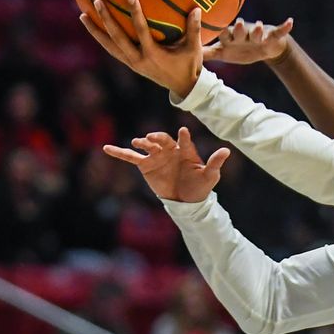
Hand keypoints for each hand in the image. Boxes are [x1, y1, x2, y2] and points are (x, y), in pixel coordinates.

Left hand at [80, 0, 203, 98]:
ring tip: (82, 15)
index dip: (135, 14)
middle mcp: (138, 60)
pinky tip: (95, 26)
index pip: (141, 31)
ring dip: (96, 31)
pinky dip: (103, 38)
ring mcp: (132, 63)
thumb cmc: (190, 65)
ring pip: (109, 46)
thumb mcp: (194, 49)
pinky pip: (112, 49)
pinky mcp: (130, 64)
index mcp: (153, 55)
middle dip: (106, 20)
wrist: (183, 87)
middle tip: (97, 2)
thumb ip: (194, 29)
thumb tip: (197, 9)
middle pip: (117, 38)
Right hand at [104, 127, 229, 203]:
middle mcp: (169, 149)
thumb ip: (215, 163)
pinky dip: (119, 152)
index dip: (184, 137)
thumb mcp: (210, 176)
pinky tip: (106, 148)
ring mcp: (156, 156)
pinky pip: (130, 157)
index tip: (183, 132)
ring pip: (146, 146)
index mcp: (185, 150)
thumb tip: (226, 151)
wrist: (186, 200)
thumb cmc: (200, 186)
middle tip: (152, 139)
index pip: (184, 141)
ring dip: (142, 142)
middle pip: (162, 140)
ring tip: (139, 143)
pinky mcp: (145, 165)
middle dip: (158, 138)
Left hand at [203, 18, 293, 65]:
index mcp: (232, 37)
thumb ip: (209, 53)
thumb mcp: (225, 52)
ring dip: (258, 29)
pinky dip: (285, 26)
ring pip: (257, 30)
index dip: (223, 34)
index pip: (225, 35)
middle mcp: (244, 33)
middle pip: (240, 30)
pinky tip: (290, 21)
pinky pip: (279, 30)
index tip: (218, 32)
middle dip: (239, 29)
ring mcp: (258, 34)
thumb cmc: (241, 48)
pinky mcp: (271, 35)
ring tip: (258, 26)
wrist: (263, 47)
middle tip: (236, 24)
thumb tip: (190, 55)